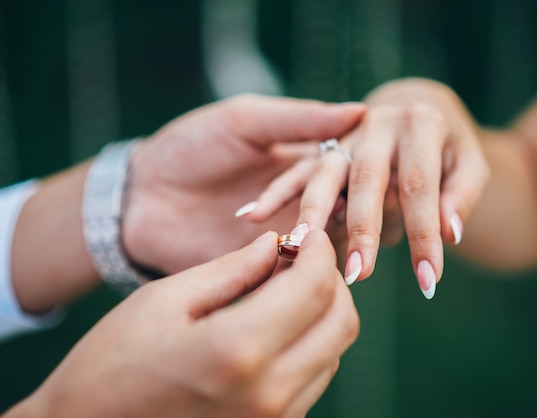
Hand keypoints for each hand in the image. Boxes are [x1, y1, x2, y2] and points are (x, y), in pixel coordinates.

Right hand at [8, 230, 358, 417]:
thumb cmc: (113, 362)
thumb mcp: (165, 300)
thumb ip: (232, 269)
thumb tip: (278, 245)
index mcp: (238, 350)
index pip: (315, 288)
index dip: (318, 251)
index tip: (306, 234)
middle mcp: (269, 394)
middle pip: (342, 322)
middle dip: (330, 280)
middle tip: (301, 258)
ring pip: (335, 350)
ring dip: (323, 311)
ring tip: (287, 288)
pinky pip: (316, 377)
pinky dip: (310, 342)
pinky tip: (279, 324)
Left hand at [123, 94, 363, 273]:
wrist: (138, 198)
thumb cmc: (188, 147)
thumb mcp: (244, 121)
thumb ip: (298, 120)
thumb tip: (361, 111)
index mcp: (303, 163)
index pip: (345, 174)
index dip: (356, 181)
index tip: (355, 188)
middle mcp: (301, 203)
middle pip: (341, 214)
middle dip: (340, 223)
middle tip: (326, 226)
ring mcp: (284, 239)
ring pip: (322, 249)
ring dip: (324, 252)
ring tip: (315, 253)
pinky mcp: (264, 270)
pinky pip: (293, 277)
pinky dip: (300, 278)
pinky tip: (301, 278)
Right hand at [240, 79, 488, 297]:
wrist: (417, 110)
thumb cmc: (448, 146)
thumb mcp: (470, 162)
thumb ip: (461, 194)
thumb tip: (451, 234)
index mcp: (420, 122)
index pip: (421, 185)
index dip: (424, 233)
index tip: (428, 280)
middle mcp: (378, 124)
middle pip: (369, 180)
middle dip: (363, 228)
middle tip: (359, 274)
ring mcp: (346, 134)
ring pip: (326, 174)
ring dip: (314, 213)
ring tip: (303, 245)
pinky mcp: (324, 147)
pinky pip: (298, 171)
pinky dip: (276, 193)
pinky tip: (251, 215)